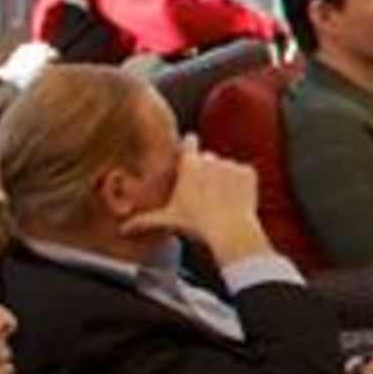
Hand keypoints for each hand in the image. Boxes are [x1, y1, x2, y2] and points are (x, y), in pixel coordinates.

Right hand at [121, 140, 275, 264]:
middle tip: (204, 193)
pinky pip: (245, 174)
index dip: (189, 146)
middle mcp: (211, 159)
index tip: (190, 153)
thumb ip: (144, 220)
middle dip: (207, 171)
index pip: (189, 142)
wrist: (231, 231)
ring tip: (221, 201)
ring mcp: (232, 164)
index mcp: (189, 165)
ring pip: (227, 167)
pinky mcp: (249, 172)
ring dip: (225, 178)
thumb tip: (123, 229)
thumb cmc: (197, 224)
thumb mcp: (168, 220)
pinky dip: (243, 184)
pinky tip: (236, 200)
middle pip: (208, 159)